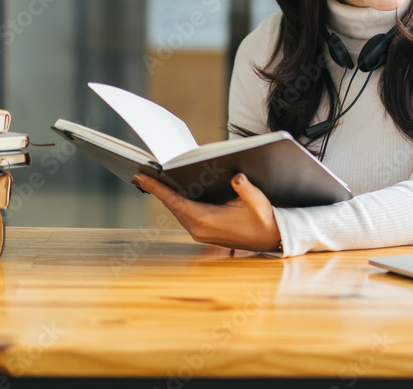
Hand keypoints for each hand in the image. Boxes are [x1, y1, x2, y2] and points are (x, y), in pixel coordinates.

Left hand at [132, 172, 281, 252]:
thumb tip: (236, 176)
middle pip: (172, 205)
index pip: (175, 201)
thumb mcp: (257, 201)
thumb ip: (245, 188)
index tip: (141, 177)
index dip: (157, 188)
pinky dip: (177, 203)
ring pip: (177, 211)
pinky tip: (176, 193)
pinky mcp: (203, 233)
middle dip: (158, 189)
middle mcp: (199, 229)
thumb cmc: (264, 218)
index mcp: (206, 219)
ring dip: (167, 196)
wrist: (270, 238)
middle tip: (142, 174)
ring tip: (154, 181)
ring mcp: (200, 233)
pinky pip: (184, 216)